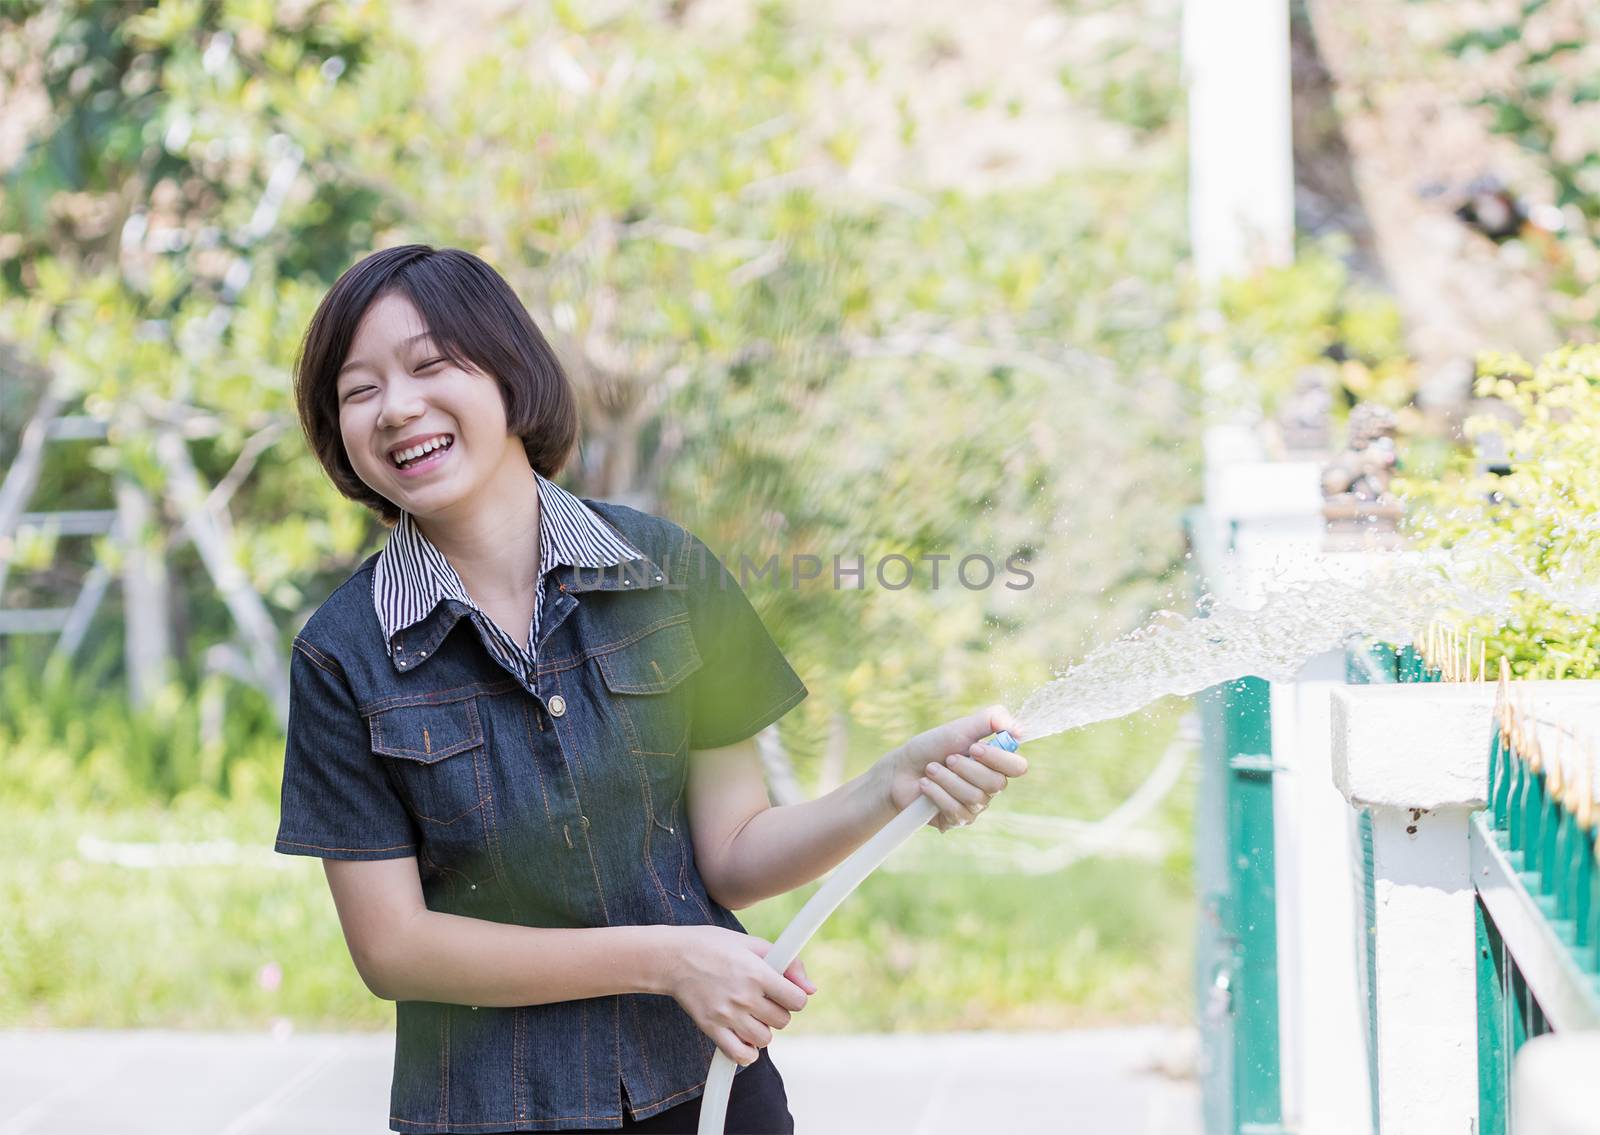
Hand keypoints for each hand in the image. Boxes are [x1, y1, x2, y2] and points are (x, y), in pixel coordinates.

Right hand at [662, 926, 816, 1065]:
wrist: (673, 958)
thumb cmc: (714, 946)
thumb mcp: (752, 943)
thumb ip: (788, 964)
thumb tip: (811, 990)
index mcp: (757, 972)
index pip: (797, 1000)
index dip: (795, 996)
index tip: (784, 991)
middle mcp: (744, 996)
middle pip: (782, 1021)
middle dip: (778, 1011)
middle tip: (763, 999)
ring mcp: (727, 1015)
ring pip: (765, 1039)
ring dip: (763, 1030)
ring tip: (751, 1015)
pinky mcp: (711, 1028)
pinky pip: (740, 1055)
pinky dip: (747, 1052)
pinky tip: (744, 1037)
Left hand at [880, 704, 1027, 831]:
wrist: (901, 768)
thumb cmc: (932, 747)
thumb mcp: (961, 727)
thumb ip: (991, 720)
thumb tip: (1019, 729)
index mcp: (995, 763)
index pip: (1018, 767)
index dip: (998, 758)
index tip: (974, 748)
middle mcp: (989, 786)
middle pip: (996, 784)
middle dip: (966, 768)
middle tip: (948, 758)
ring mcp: (975, 806)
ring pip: (974, 798)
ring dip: (947, 779)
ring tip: (931, 769)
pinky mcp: (958, 820)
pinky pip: (957, 811)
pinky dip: (937, 793)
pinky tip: (926, 785)